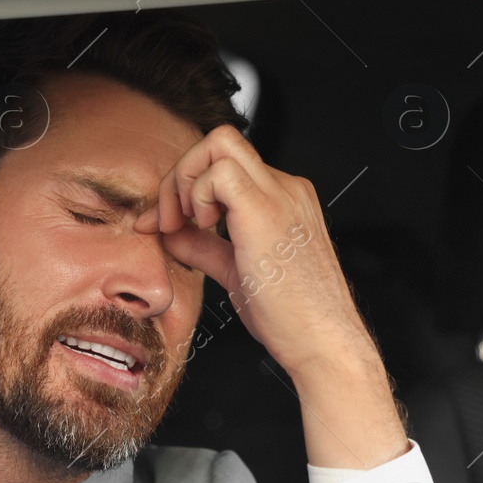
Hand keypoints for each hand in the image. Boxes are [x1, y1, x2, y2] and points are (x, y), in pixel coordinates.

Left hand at [134, 126, 407, 469]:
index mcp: (281, 198)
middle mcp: (285, 188)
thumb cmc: (290, 316)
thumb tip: (167, 232)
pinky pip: (218, 172)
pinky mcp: (267, 210)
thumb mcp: (234, 272)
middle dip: (180, 172)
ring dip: (185, 180)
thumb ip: (201, 246)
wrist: (322, 342)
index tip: (160, 224)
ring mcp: (281, 194)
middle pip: (220, 140)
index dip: (183, 185)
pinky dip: (195, 195)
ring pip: (218, 142)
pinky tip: (202, 228)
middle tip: (167, 220)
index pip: (223, 163)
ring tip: (184, 224)